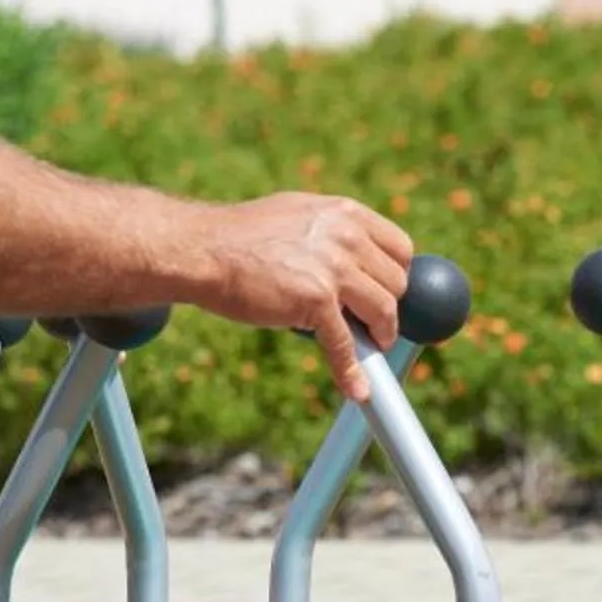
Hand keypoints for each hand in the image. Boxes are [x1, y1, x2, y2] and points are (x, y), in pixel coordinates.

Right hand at [199, 193, 413, 400]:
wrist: (201, 250)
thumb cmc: (240, 238)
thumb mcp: (297, 216)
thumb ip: (330, 232)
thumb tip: (355, 258)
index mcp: (344, 212)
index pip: (400, 247)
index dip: (398, 275)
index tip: (390, 293)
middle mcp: (345, 235)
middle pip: (396, 282)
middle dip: (389, 307)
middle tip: (375, 324)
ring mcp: (333, 268)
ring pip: (383, 311)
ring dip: (380, 336)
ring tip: (372, 348)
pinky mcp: (316, 300)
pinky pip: (345, 344)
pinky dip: (351, 371)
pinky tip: (356, 389)